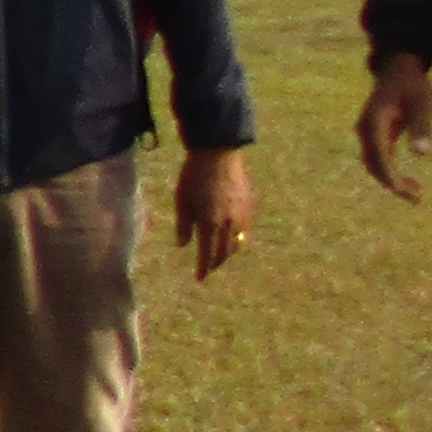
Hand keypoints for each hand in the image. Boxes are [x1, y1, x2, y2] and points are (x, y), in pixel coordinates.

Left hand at [176, 143, 254, 276]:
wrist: (218, 153)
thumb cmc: (193, 176)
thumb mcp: (181, 201)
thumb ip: (183, 226)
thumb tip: (183, 245)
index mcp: (210, 224)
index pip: (208, 255)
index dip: (203, 268)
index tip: (200, 278)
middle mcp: (230, 223)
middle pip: (225, 253)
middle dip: (216, 263)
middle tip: (209, 268)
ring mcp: (243, 215)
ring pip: (237, 242)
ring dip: (228, 252)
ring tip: (219, 254)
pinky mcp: (250, 206)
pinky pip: (245, 229)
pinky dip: (237, 237)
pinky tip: (230, 235)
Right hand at [354, 53, 431, 200]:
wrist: (398, 68)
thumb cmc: (412, 84)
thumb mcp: (422, 102)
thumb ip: (421, 127)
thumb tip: (423, 154)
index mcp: (374, 122)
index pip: (378, 157)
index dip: (390, 177)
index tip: (405, 192)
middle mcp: (366, 130)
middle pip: (373, 165)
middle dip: (393, 184)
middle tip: (417, 198)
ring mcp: (368, 133)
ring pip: (374, 165)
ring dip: (392, 181)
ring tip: (416, 194)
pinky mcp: (375, 135)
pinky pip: (379, 159)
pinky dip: (392, 172)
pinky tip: (409, 182)